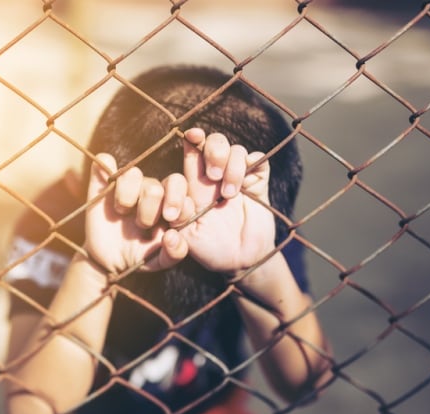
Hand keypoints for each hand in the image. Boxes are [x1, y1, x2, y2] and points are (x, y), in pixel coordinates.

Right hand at [84, 154, 188, 273]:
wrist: (109, 261)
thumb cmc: (139, 256)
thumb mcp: (159, 261)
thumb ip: (174, 253)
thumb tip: (172, 235)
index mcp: (168, 202)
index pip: (178, 185)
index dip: (177, 200)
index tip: (170, 220)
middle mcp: (149, 189)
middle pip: (156, 185)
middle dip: (150, 208)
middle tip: (143, 225)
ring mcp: (125, 185)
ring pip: (132, 173)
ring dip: (128, 197)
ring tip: (122, 213)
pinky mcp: (101, 184)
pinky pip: (104, 162)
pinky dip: (104, 166)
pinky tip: (106, 185)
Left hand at [172, 128, 275, 275]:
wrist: (241, 261)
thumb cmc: (209, 248)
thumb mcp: (187, 237)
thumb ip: (178, 219)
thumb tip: (171, 208)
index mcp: (193, 183)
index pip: (191, 152)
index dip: (192, 140)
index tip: (191, 136)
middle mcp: (214, 175)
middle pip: (213, 142)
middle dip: (213, 150)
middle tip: (212, 176)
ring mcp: (237, 176)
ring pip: (235, 149)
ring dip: (232, 167)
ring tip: (229, 194)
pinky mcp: (258, 182)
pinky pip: (259, 159)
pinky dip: (252, 165)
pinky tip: (247, 186)